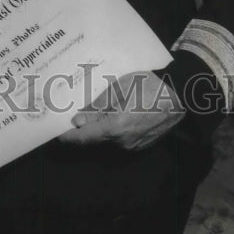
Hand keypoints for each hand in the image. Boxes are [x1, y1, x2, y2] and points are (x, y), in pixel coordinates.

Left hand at [58, 70, 183, 151]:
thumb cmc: (147, 85)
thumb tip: (77, 120)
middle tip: (67, 119)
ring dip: (94, 133)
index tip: (54, 131)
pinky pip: (118, 142)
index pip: (83, 138)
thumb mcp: (118, 88)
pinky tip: (105, 119)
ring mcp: (133, 147)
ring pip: (105, 143)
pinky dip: (108, 134)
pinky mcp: (141, 146)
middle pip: (93, 142)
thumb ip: (97, 106)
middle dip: (79, 133)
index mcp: (115, 128)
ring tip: (84, 117)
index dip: (67, 136)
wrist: (179, 95)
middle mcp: (122, 143)